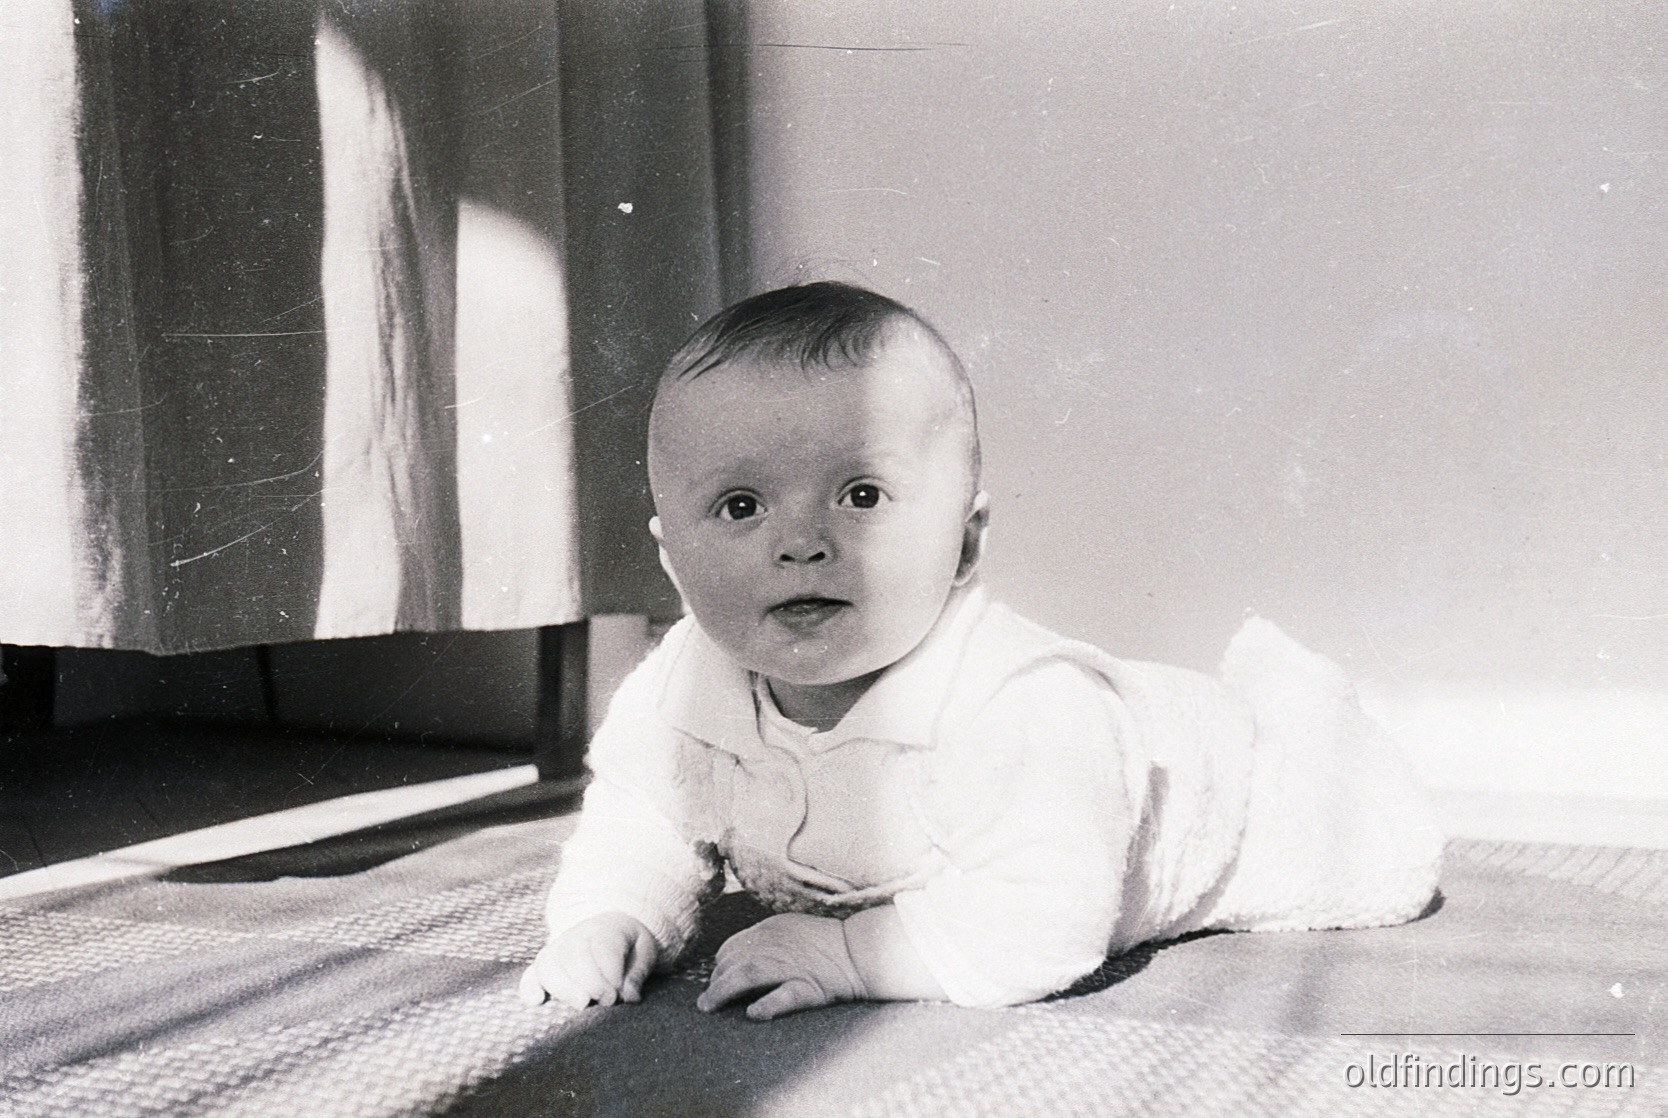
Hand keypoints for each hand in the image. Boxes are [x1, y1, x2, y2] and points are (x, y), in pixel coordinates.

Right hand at [519, 912, 657, 1008]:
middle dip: (589, 981)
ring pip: (548, 963)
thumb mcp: (644, 952)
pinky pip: (530, 974)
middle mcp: (577, 934)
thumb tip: (628, 996)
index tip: (617, 994)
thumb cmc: (629, 946)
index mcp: (605, 927)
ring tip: (582, 1004)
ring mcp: (557, 949)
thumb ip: (638, 973)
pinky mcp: (545, 966)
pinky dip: (529, 987)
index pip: (601, 945)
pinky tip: (536, 1001)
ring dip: (563, 986)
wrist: (609, 931)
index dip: (609, 972)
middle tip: (606, 1001)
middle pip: (572, 953)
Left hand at [695, 912, 866, 1020]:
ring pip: (749, 975)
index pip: (731, 947)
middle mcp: (776, 945)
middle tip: (707, 1002)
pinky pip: (785, 996)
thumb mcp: (790, 928)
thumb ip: (764, 940)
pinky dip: (767, 1005)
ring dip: (724, 991)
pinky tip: (753, 1014)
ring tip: (710, 1007)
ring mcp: (792, 966)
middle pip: (734, 962)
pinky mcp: (809, 987)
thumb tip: (736, 957)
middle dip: (716, 982)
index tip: (715, 980)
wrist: (862, 950)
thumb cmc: (825, 942)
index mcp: (770, 930)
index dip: (719, 966)